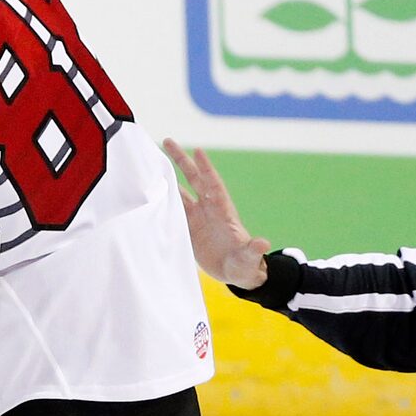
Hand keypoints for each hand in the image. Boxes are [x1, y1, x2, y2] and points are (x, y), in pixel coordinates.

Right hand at [161, 140, 273, 288]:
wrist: (236, 273)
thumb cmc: (246, 264)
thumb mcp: (250, 257)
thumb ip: (254, 249)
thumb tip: (263, 244)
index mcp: (223, 211)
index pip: (212, 184)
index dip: (205, 168)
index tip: (197, 151)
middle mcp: (209, 209)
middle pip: (194, 179)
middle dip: (182, 161)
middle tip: (167, 141)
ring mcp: (198, 218)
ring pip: (180, 193)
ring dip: (168, 179)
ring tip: (153, 164)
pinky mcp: (189, 230)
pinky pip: (174, 212)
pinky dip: (164, 202)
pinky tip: (152, 192)